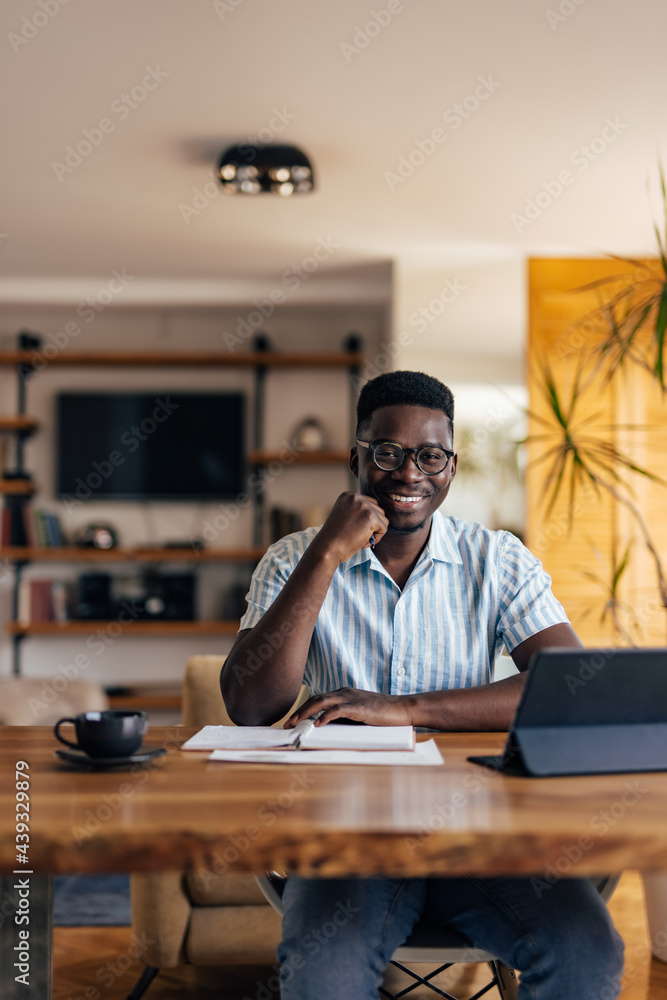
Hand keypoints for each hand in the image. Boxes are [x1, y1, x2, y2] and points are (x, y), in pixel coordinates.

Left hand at [284, 688, 412, 727]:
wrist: (401, 709)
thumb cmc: (380, 715)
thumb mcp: (357, 715)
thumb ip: (342, 718)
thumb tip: (323, 729)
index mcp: (343, 694)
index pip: (318, 699)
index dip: (303, 709)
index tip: (292, 720)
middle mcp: (344, 693)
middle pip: (316, 699)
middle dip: (299, 711)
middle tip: (288, 724)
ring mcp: (351, 698)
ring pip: (322, 702)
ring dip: (306, 712)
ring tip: (296, 724)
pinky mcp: (358, 707)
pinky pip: (338, 710)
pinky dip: (325, 716)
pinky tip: (317, 724)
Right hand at [309, 492, 387, 564]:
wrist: (327, 548)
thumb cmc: (334, 538)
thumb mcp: (344, 517)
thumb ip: (358, 511)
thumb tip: (378, 516)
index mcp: (348, 495)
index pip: (370, 504)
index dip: (365, 520)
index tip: (353, 529)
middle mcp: (356, 497)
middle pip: (379, 510)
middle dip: (372, 525)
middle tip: (357, 536)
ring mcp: (364, 506)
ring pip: (383, 520)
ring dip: (374, 532)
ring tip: (359, 539)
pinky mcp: (371, 517)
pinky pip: (384, 529)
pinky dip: (376, 539)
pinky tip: (362, 543)